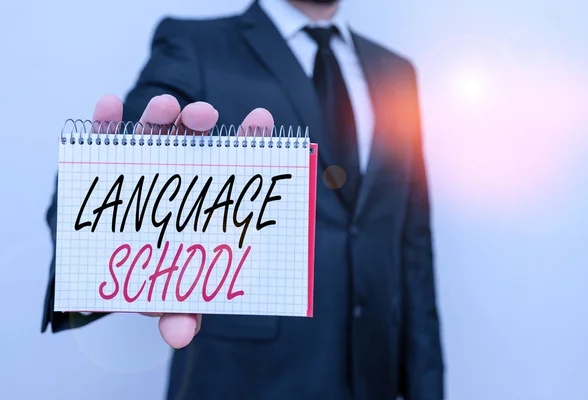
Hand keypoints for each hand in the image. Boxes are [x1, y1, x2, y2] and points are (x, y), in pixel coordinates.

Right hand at [92, 93, 274, 348]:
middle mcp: (181, 177)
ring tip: (164, 107)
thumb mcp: (172, 298)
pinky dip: (107, 123)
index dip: (250, 144)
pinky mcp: (109, 167)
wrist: (121, 273)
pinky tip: (108, 104)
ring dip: (160, 115)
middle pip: (194, 141)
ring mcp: (145, 168)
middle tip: (204, 114)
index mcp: (206, 202)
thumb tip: (178, 336)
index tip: (261, 120)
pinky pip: (106, 142)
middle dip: (200, 122)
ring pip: (154, 134)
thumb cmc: (159, 280)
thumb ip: (179, 311)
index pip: (234, 166)